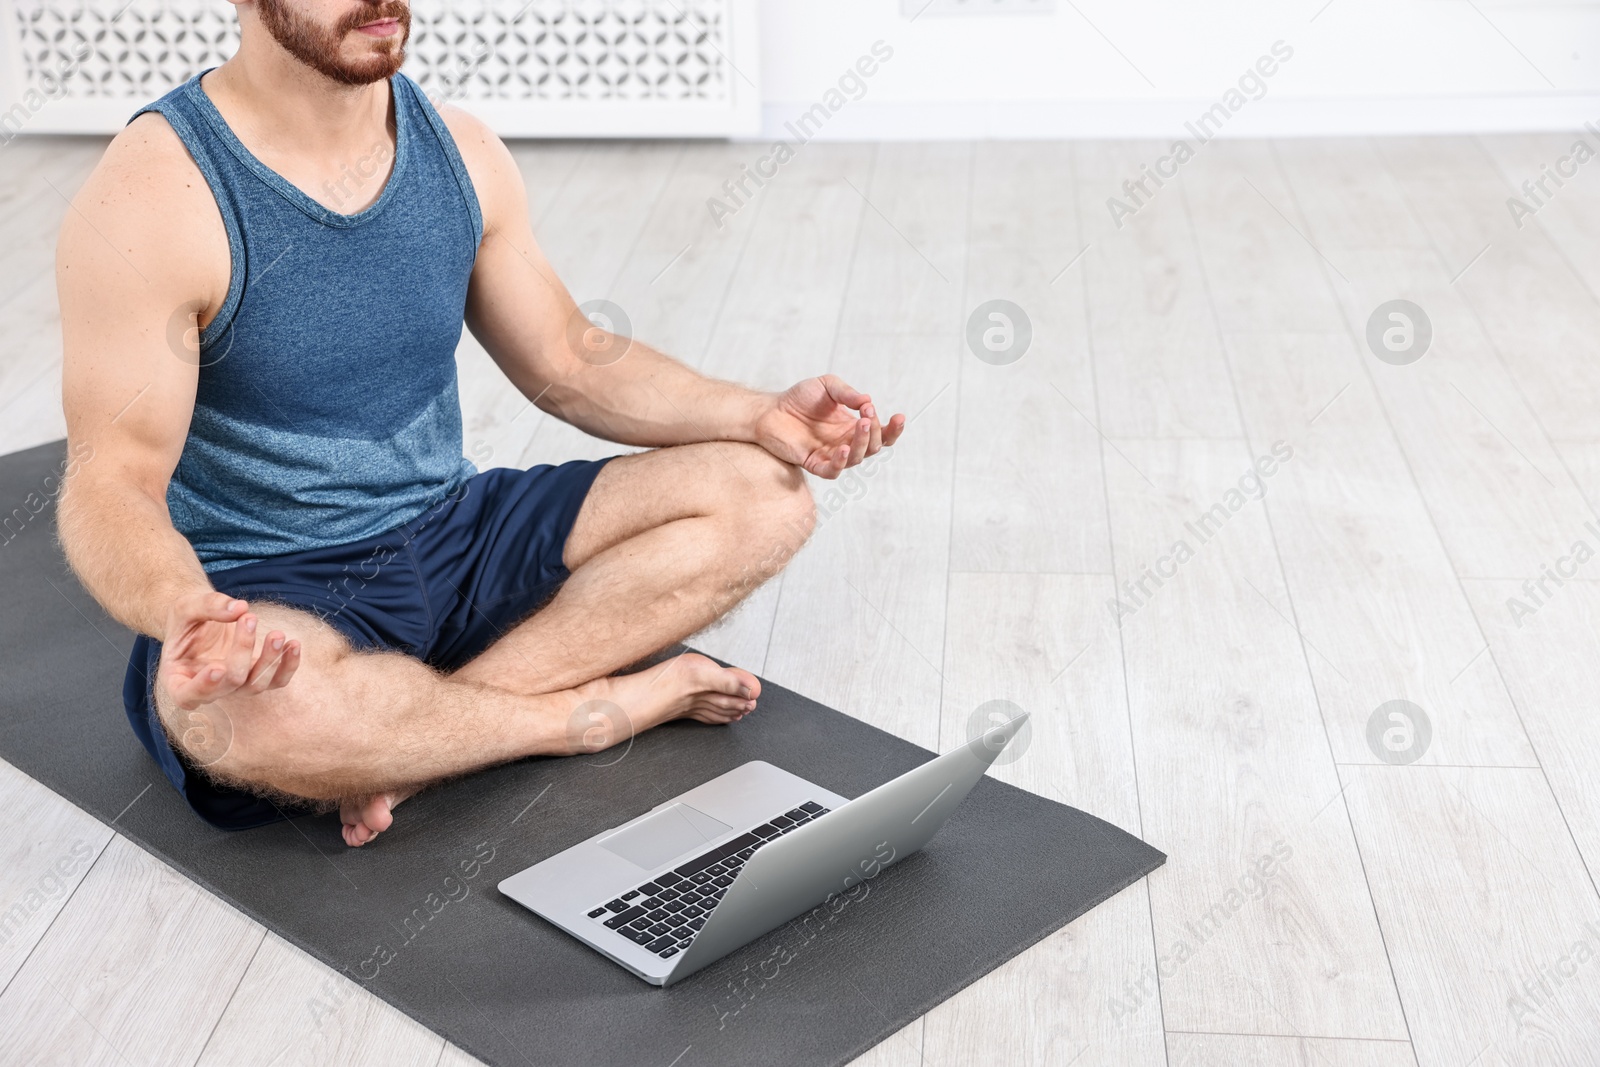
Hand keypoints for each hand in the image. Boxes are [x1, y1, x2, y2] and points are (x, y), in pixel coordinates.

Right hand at [157, 592, 300, 710]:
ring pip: (255, 685)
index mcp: (178, 678)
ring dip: (270, 660)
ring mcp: (233, 687)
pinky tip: (294, 644)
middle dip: (242, 651)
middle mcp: (207, 689)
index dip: (204, 686)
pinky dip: (288, 665)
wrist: (200, 620)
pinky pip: (277, 681)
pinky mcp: (255, 678)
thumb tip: (239, 608)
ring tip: (277, 634)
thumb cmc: (187, 618)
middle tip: (249, 618)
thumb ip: (208, 606)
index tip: (218, 667)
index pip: (187, 695)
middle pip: (230, 682)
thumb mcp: (186, 606)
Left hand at [754, 374, 905, 478]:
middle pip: (873, 447)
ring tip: (862, 425)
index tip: (899, 416)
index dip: (893, 429)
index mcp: (852, 427)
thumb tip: (868, 401)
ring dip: (863, 443)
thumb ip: (847, 393)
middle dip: (877, 431)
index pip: (881, 434)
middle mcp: (845, 443)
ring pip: (857, 459)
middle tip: (868, 414)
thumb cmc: (799, 398)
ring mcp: (831, 454)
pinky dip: (841, 462)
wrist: (770, 409)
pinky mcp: (814, 463)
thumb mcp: (827, 386)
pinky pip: (833, 470)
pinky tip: (843, 448)